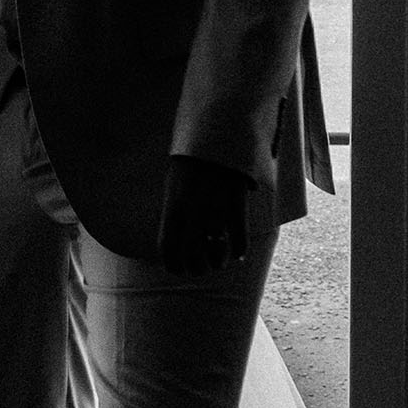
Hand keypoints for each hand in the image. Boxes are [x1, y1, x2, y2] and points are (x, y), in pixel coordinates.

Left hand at [157, 155, 255, 274]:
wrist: (215, 137)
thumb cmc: (191, 164)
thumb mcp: (174, 188)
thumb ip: (175, 215)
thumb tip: (177, 244)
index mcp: (172, 208)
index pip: (168, 250)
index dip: (174, 266)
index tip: (180, 270)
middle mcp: (192, 212)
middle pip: (192, 257)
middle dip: (197, 269)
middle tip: (202, 269)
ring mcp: (215, 209)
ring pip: (217, 252)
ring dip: (218, 263)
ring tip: (219, 263)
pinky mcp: (236, 204)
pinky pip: (239, 239)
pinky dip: (239, 251)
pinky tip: (238, 255)